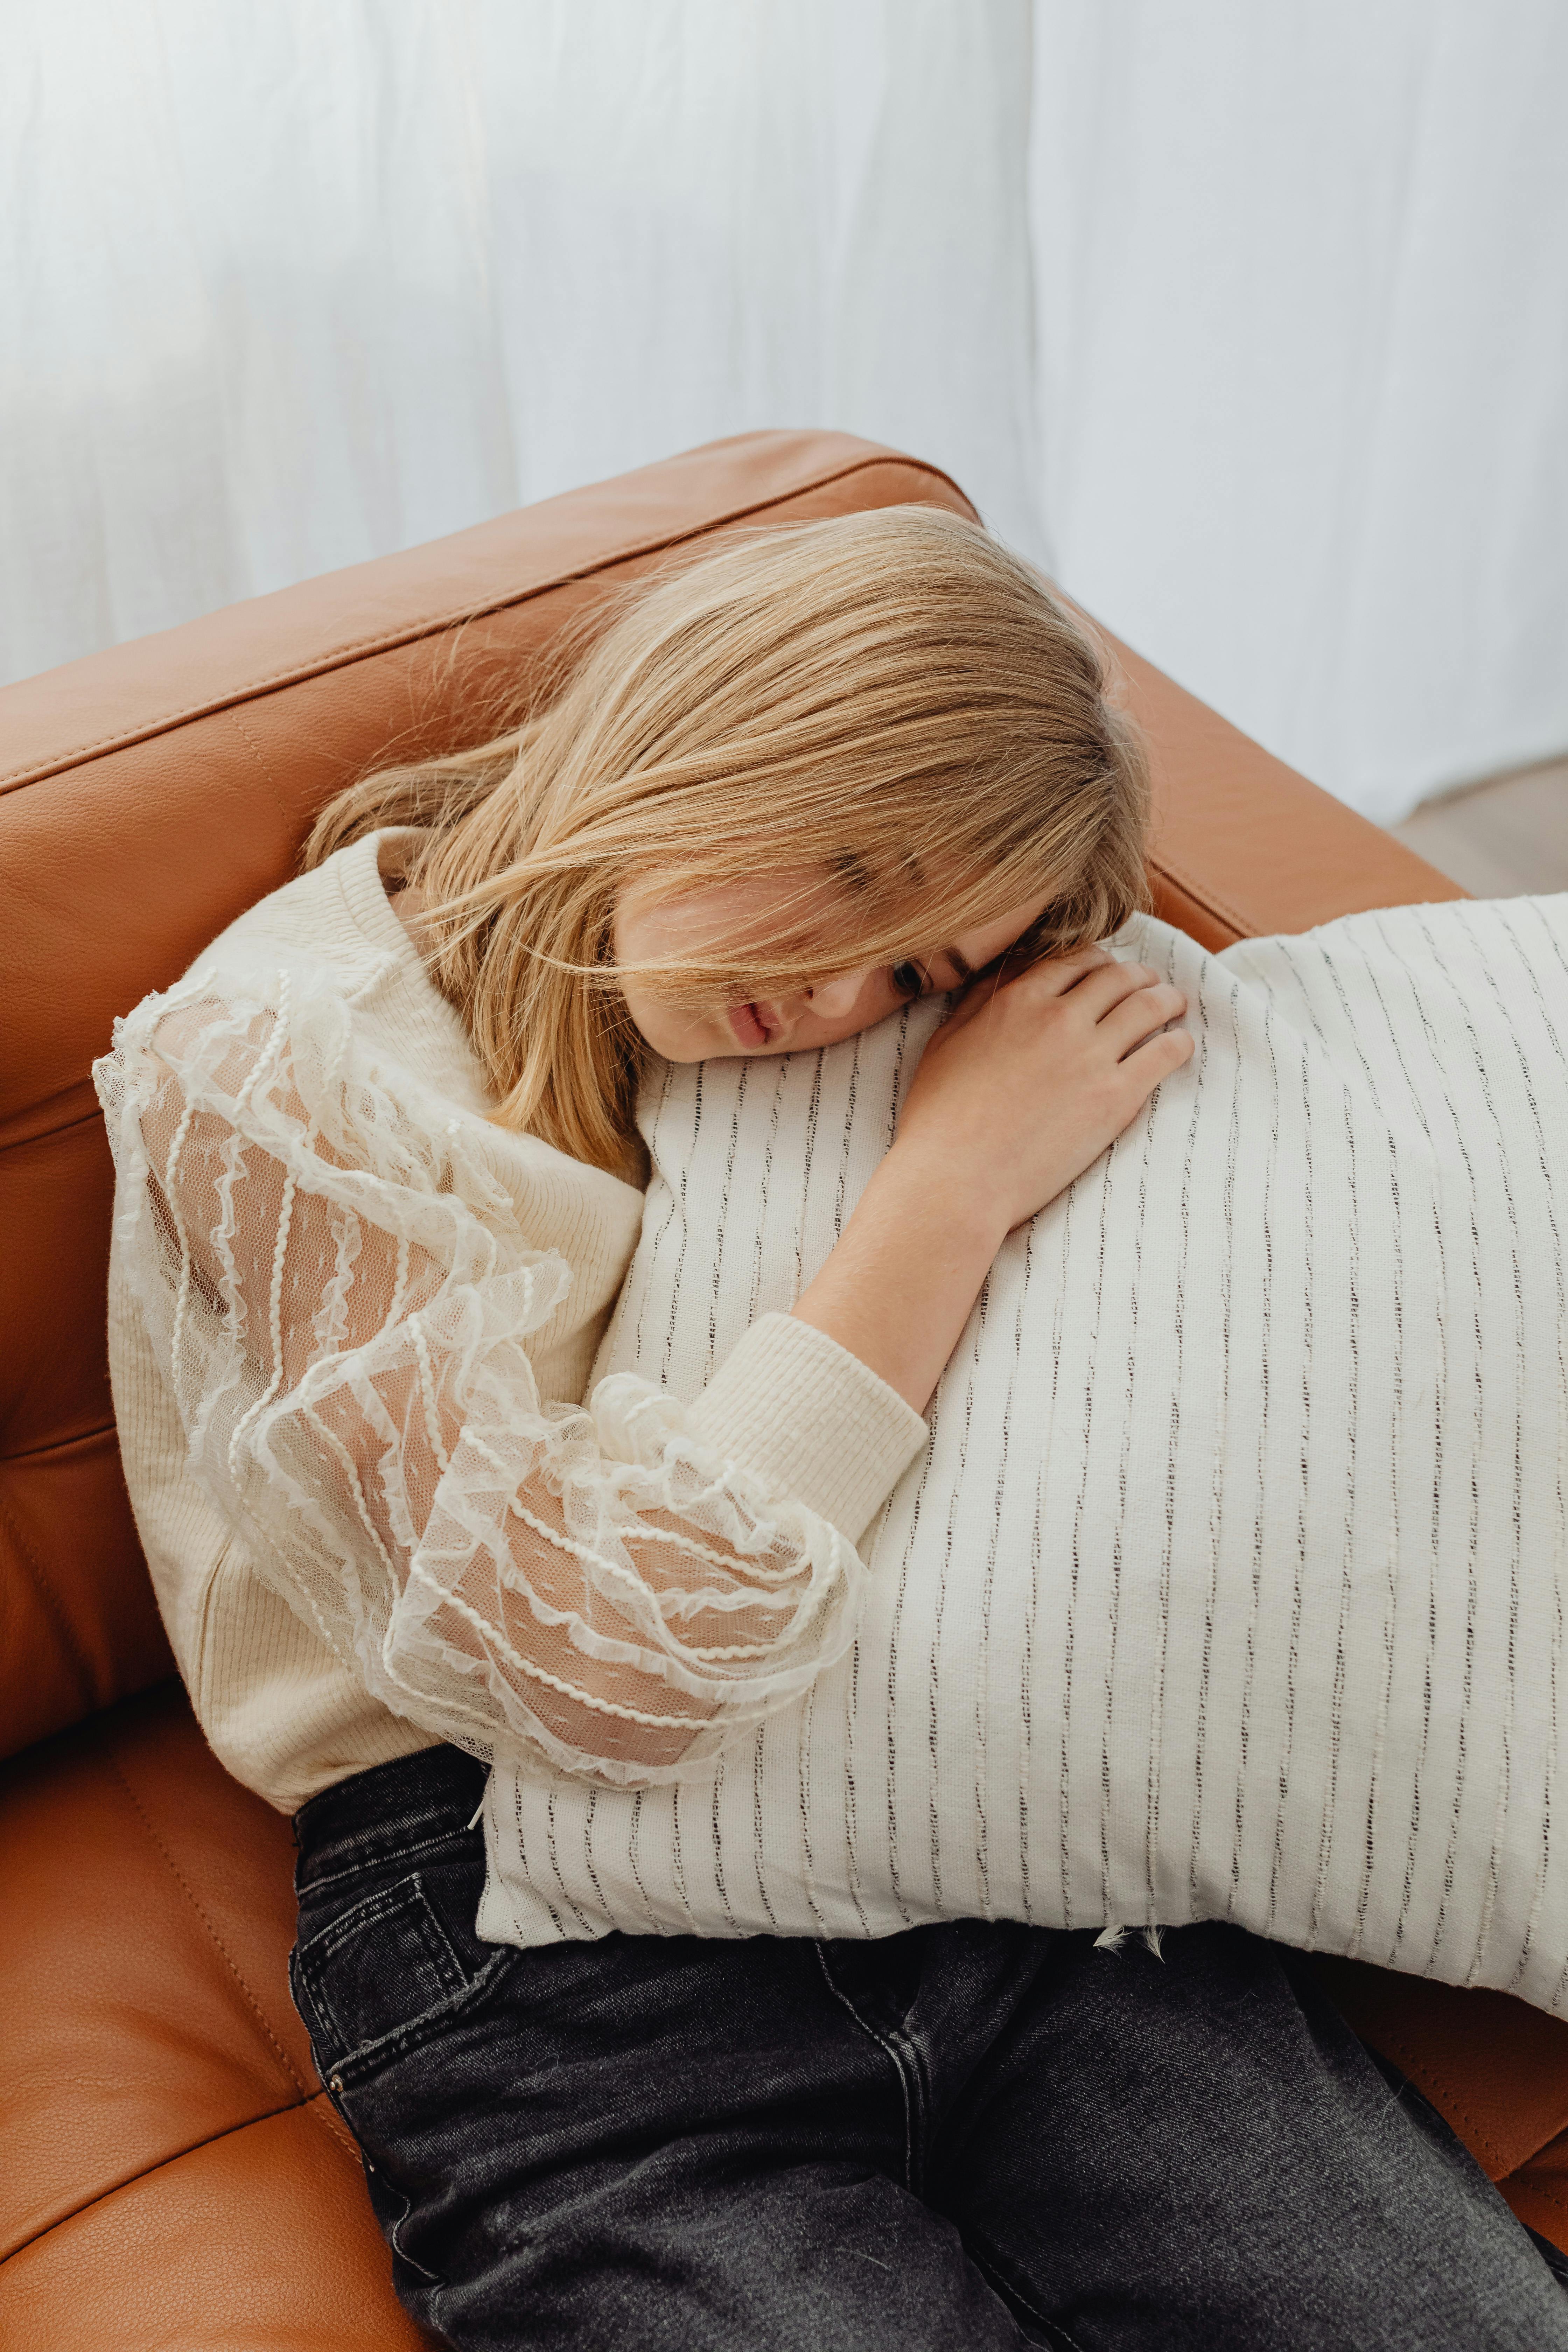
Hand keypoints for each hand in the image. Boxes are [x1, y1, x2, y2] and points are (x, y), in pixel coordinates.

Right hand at [891, 950, 1191, 1237]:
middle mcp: (1059, 1018)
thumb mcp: (945, 1044)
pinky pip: (1164, 1054)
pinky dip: (1178, 1043)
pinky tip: (1179, 1045)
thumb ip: (978, 1003)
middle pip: (1116, 977)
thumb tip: (1004, 977)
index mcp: (1017, 1001)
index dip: (1096, 962)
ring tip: (1173, 1005)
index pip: (1073, 960)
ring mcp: (1091, 1056)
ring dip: (1166, 1000)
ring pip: (1148, 1007)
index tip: (1106, 971)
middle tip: (1148, 984)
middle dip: (1137, 976)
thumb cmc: (940, 1118)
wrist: (957, 1178)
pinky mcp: (1115, 1097)